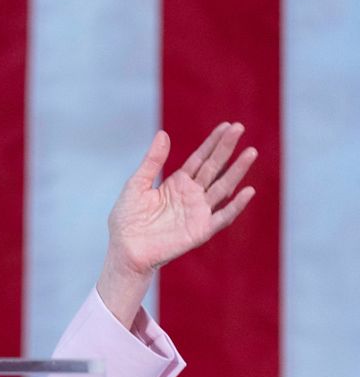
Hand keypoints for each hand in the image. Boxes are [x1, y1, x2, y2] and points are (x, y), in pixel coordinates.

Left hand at [108, 122, 256, 275]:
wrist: (124, 250)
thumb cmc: (127, 220)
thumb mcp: (136, 185)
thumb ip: (152, 162)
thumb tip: (163, 134)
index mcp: (177, 183)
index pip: (200, 159)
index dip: (213, 143)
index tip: (226, 126)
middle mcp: (191, 195)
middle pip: (214, 168)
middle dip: (226, 149)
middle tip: (240, 127)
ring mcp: (198, 212)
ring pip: (223, 187)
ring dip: (237, 171)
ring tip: (251, 152)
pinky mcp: (200, 230)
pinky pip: (222, 217)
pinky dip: (236, 206)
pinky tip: (248, 191)